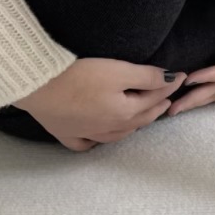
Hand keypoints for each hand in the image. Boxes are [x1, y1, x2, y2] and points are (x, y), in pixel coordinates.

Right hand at [12, 57, 187, 150]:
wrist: (36, 84)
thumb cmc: (78, 75)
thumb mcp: (117, 70)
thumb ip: (147, 77)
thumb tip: (172, 79)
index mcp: (124, 112)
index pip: (153, 98)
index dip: (167, 86)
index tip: (178, 77)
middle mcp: (108, 128)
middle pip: (138, 119)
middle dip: (155, 108)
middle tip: (165, 100)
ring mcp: (85, 134)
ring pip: (117, 134)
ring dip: (133, 125)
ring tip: (140, 116)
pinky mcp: (64, 134)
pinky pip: (85, 144)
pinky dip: (96, 142)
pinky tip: (98, 138)